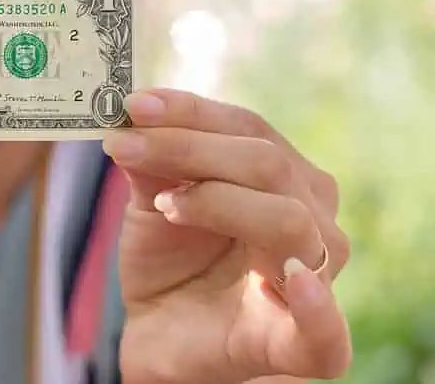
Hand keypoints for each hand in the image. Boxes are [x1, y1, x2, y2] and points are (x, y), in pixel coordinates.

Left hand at [104, 88, 351, 383]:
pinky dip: (317, 307)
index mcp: (284, 178)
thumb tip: (131, 117)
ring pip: (288, 220)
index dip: (191, 112)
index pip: (247, 129)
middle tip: (124, 145)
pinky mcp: (303, 345)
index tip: (134, 105)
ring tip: (165, 205)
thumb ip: (150, 162)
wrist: (162, 335)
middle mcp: (313, 220)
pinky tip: (294, 279)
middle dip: (187, 148)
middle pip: (265, 164)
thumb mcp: (152, 200)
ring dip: (218, 202)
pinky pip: (326, 332)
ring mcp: (314, 281)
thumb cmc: (169, 259)